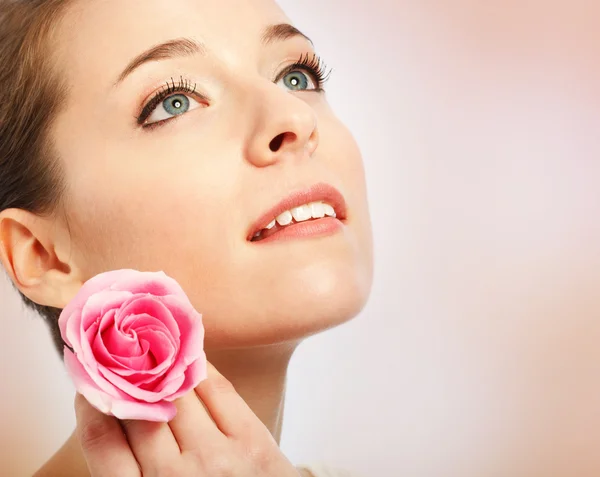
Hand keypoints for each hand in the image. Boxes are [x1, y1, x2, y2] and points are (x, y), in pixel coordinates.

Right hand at [74, 361, 300, 476]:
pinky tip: (191, 356)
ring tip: (151, 344)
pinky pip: (219, 390)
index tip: (88, 383)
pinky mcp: (253, 443)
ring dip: (161, 365)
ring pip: (178, 393)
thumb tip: (115, 419)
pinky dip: (200, 368)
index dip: (90, 404)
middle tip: (117, 353)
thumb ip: (134, 471)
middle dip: (124, 377)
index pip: (101, 440)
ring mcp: (217, 459)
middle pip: (138, 410)